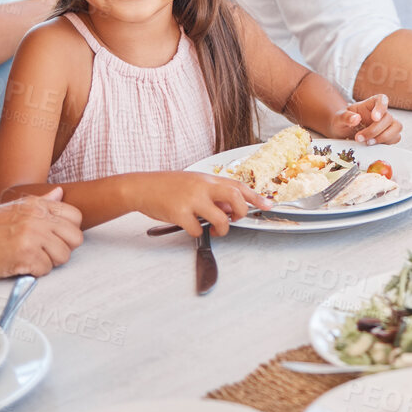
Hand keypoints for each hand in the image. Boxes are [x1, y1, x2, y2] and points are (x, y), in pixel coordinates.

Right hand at [0, 187, 83, 282]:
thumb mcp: (12, 209)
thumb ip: (41, 202)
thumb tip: (60, 193)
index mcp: (36, 204)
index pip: (75, 216)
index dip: (68, 230)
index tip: (55, 237)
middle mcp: (37, 218)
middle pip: (75, 237)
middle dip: (63, 248)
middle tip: (44, 252)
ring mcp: (33, 236)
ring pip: (64, 256)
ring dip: (49, 262)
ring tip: (30, 258)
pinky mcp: (26, 256)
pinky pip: (47, 270)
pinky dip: (35, 272)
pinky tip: (20, 266)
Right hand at [125, 172, 267, 237]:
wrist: (143, 187)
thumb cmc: (168, 186)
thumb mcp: (194, 184)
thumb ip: (213, 194)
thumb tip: (230, 208)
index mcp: (208, 179)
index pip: (239, 186)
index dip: (256, 197)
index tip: (268, 205)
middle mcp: (203, 187)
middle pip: (236, 199)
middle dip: (241, 214)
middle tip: (234, 219)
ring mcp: (192, 200)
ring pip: (221, 219)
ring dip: (221, 230)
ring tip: (214, 230)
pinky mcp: (179, 213)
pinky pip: (197, 230)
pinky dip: (197, 232)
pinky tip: (190, 226)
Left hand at [330, 94, 401, 144]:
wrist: (344, 134)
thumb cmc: (343, 123)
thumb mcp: (339, 118)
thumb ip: (346, 117)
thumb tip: (356, 118)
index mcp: (371, 104)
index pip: (382, 99)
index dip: (381, 107)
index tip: (374, 117)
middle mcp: (382, 113)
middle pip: (388, 118)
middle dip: (374, 130)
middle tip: (359, 137)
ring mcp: (387, 124)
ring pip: (396, 128)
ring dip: (383, 137)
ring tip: (367, 143)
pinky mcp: (389, 136)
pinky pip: (395, 138)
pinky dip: (385, 143)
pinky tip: (372, 145)